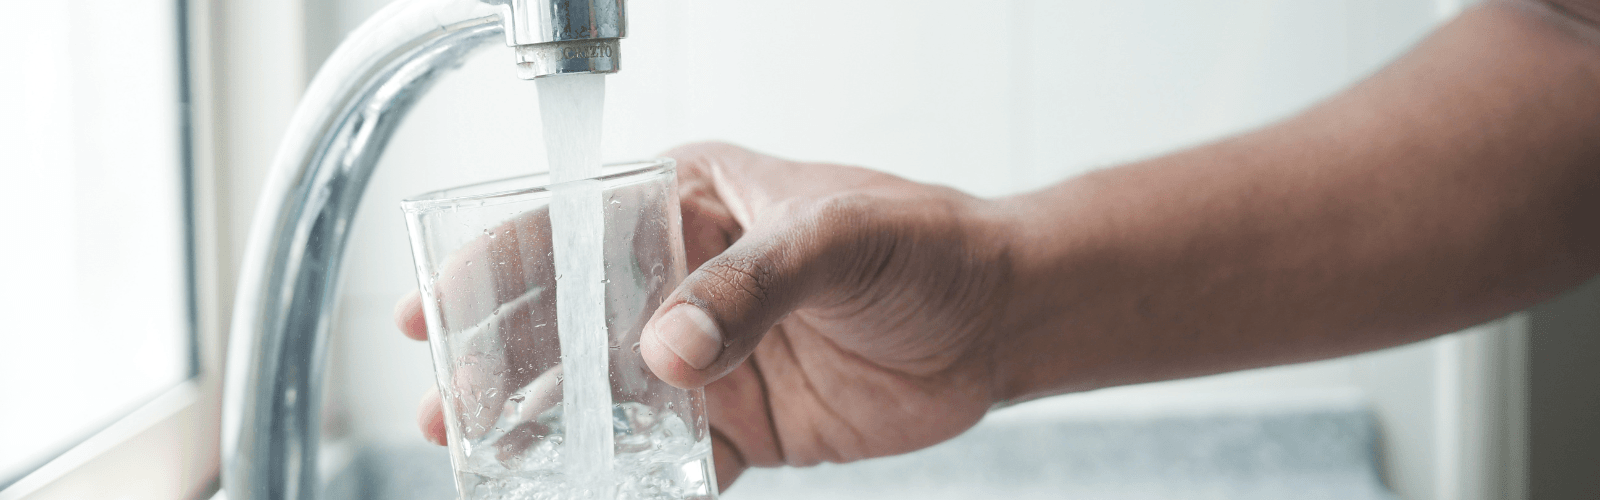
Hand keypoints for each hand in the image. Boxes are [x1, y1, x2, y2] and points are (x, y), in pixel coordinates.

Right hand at [397, 142, 1020, 489]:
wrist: (998, 318)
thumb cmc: (922, 244)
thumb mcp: (836, 238)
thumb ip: (751, 286)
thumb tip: (668, 350)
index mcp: (690, 206)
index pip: (572, 228)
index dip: (494, 267)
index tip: (433, 310)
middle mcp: (683, 281)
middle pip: (569, 321)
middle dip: (501, 362)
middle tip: (448, 408)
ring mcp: (708, 357)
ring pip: (608, 396)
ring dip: (550, 426)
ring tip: (487, 457)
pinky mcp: (743, 424)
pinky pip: (673, 459)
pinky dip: (634, 482)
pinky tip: (591, 496)